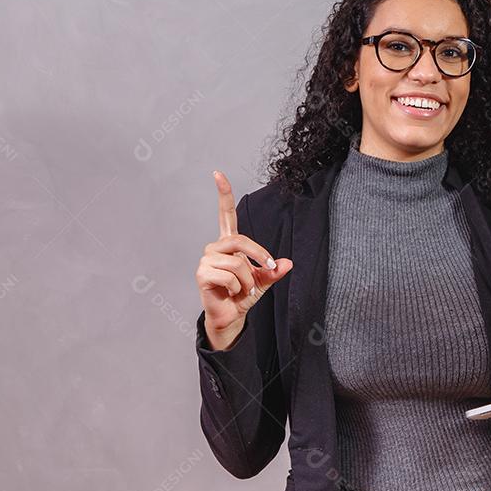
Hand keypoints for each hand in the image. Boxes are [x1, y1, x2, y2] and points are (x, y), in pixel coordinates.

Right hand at [194, 170, 292, 349]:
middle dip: (259, 255)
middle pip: (240, 240)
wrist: (231, 316)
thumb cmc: (244, 294)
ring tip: (242, 289)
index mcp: (229, 243)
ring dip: (247, 279)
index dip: (223, 194)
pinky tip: (231, 293)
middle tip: (268, 269)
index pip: (225, 214)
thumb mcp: (264, 280)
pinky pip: (229, 275)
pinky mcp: (202, 274)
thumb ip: (274, 271)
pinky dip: (237, 287)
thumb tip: (288, 264)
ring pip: (237, 262)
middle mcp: (215, 247)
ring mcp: (206, 260)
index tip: (217, 173)